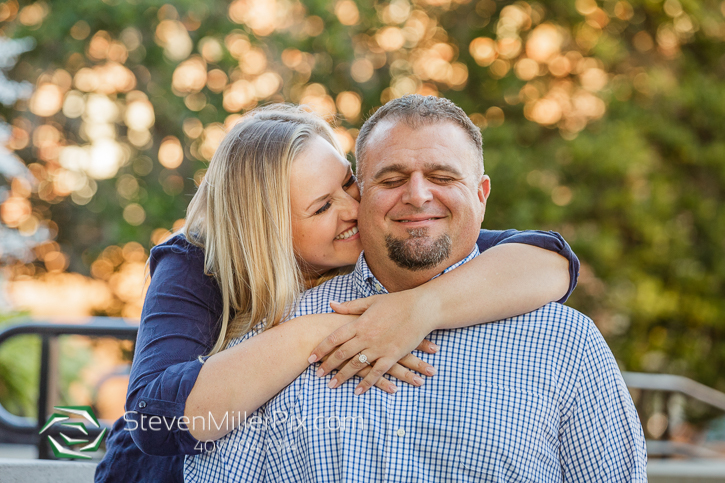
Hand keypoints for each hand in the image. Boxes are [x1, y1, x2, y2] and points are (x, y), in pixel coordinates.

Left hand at [308, 291, 439, 394]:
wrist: (421, 308)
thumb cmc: (396, 302)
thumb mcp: (371, 301)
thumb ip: (350, 306)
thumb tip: (331, 305)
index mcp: (359, 323)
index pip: (334, 338)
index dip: (321, 349)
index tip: (310, 358)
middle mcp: (366, 336)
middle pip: (341, 354)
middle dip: (327, 365)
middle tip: (317, 375)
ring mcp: (379, 347)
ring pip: (356, 365)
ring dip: (342, 376)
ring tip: (331, 385)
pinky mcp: (392, 356)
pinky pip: (376, 373)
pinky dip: (366, 383)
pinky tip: (357, 391)